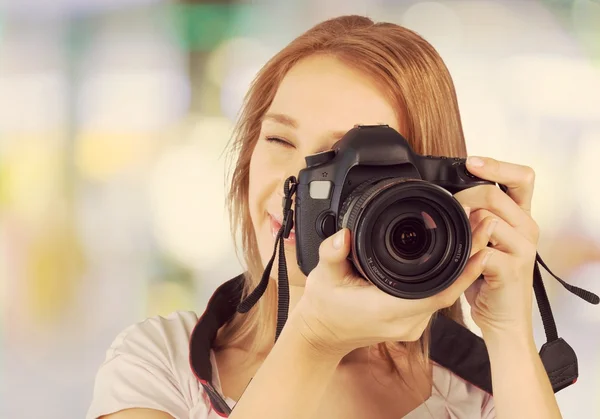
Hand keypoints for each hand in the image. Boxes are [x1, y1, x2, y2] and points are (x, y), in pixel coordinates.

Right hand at [294, 224, 494, 356]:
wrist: (323, 334)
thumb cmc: (324, 306)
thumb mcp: (323, 276)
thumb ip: (332, 253)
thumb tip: (344, 234)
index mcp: (386, 310)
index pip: (437, 293)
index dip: (463, 272)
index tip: (480, 246)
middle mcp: (405, 322)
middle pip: (449, 290)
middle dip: (470, 257)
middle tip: (484, 223)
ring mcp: (411, 324)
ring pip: (447, 294)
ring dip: (463, 266)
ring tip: (475, 231)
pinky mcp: (412, 321)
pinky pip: (438, 298)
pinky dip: (451, 276)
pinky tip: (458, 253)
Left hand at [454, 156, 539, 342]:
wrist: (501, 319)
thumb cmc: (488, 278)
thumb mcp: (483, 241)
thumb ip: (475, 217)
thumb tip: (450, 194)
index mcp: (520, 217)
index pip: (522, 177)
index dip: (496, 166)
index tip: (471, 162)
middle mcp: (527, 228)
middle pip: (495, 195)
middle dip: (464, 199)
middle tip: (449, 211)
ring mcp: (523, 249)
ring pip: (489, 219)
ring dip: (464, 229)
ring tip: (458, 244)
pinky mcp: (513, 269)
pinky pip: (483, 251)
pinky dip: (466, 256)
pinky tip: (463, 264)